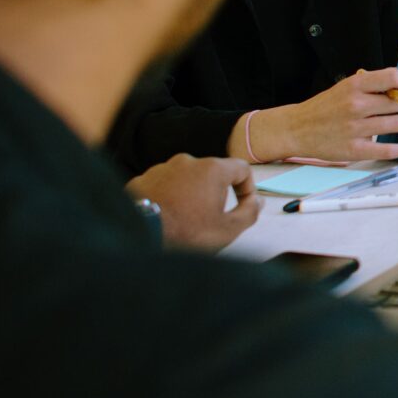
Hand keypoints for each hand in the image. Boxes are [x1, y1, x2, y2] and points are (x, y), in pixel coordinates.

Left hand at [127, 155, 259, 252]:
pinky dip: (169, 198)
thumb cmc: (186, 232)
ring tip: (185, 220)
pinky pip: (164, 186)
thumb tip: (257, 202)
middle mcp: (187, 162)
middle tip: (212, 218)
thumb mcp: (228, 230)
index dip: (248, 188)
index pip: (241, 169)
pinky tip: (166, 217)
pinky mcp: (142, 179)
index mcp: (212, 169)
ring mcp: (162, 168)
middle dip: (216, 194)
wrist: (139, 236)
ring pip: (186, 179)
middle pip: (212, 173)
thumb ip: (249, 213)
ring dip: (191, 195)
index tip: (244, 206)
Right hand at [251, 67, 397, 163]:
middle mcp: (356, 105)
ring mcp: (355, 128)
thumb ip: (373, 85)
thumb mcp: (347, 86)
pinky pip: (387, 149)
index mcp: (355, 85)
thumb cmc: (326, 107)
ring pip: (397, 124)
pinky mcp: (354, 149)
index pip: (393, 78)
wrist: (297, 128)